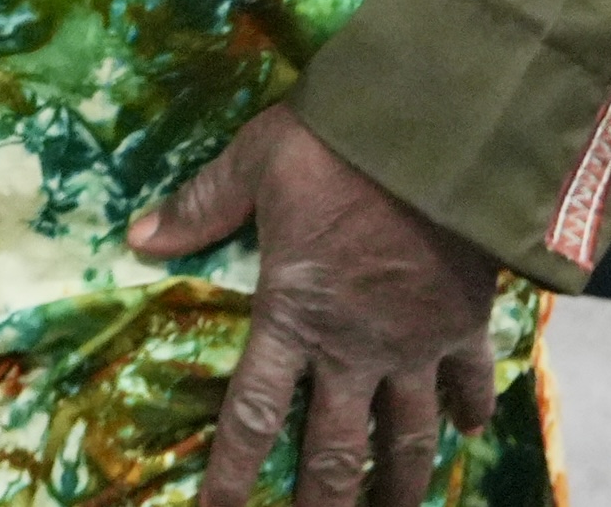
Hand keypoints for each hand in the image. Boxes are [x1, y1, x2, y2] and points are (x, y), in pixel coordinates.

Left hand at [130, 104, 500, 506]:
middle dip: (325, 502)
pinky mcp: (465, 324)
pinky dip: (472, 409)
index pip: (254, 412)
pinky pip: (472, 380)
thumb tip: (138, 239)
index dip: (235, 471)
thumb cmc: (334, 149)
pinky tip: (471, 433)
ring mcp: (415, 344)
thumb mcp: (252, 166)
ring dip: (401, 483)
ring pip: (408, 435)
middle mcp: (354, 348)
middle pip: (337, 450)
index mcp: (293, 315)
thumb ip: (201, 208)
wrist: (435, 139)